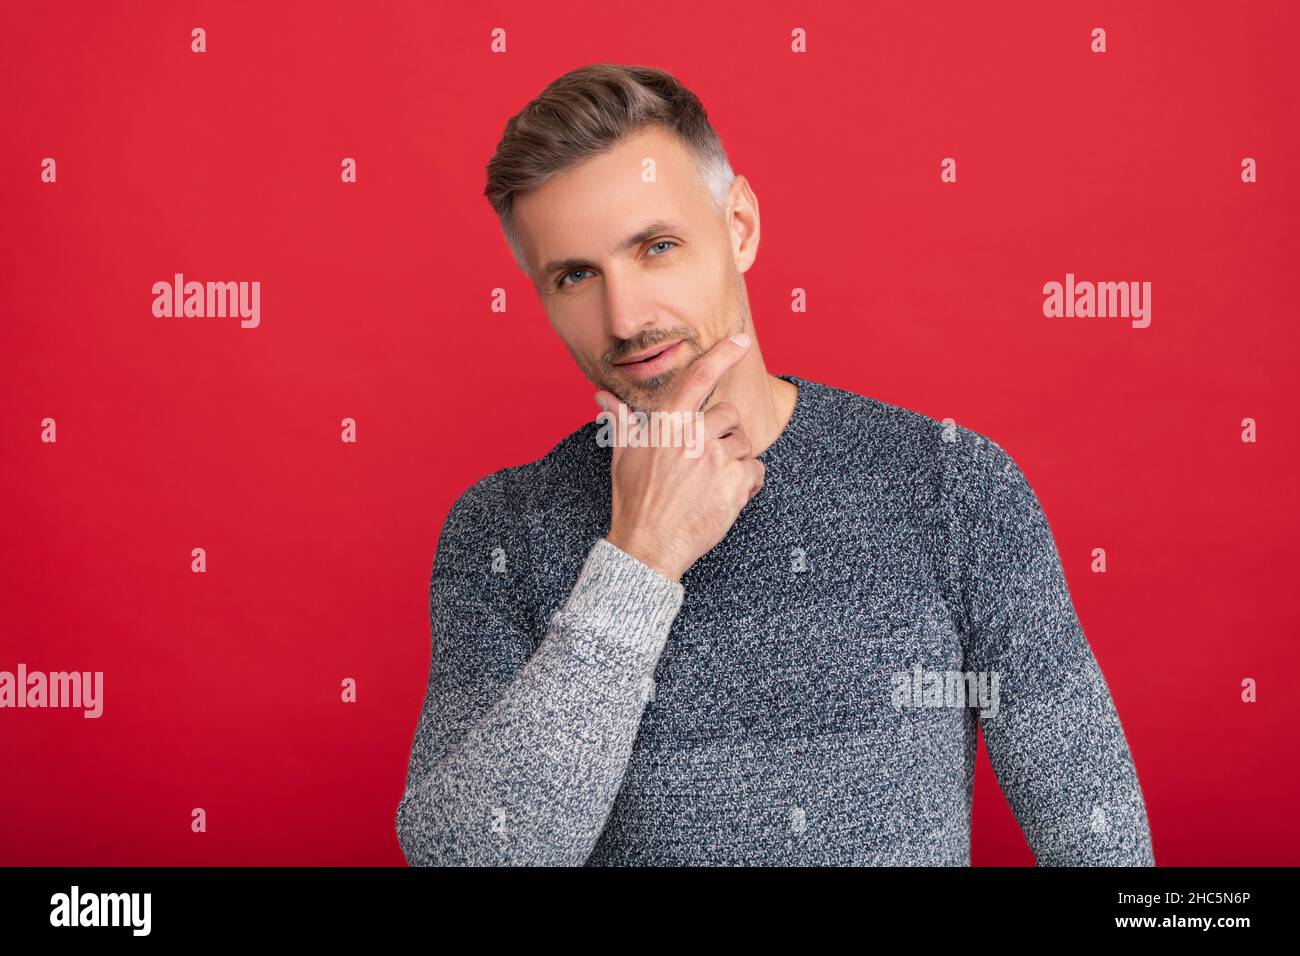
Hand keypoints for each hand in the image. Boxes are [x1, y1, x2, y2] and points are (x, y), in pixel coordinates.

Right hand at [596, 333, 764, 581]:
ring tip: (713, 483)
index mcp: (667, 425)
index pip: (698, 378)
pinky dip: (748, 483)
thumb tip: (603, 396)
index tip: (741, 341)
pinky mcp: (735, 483)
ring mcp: (716, 459)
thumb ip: (622, 420)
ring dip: (736, 461)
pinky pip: (756, 470)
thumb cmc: (634, 501)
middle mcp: (693, 437)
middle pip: (729, 415)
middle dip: (725, 434)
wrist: (649, 545)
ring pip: (745, 444)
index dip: (722, 355)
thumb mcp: (623, 456)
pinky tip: (726, 496)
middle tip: (708, 460)